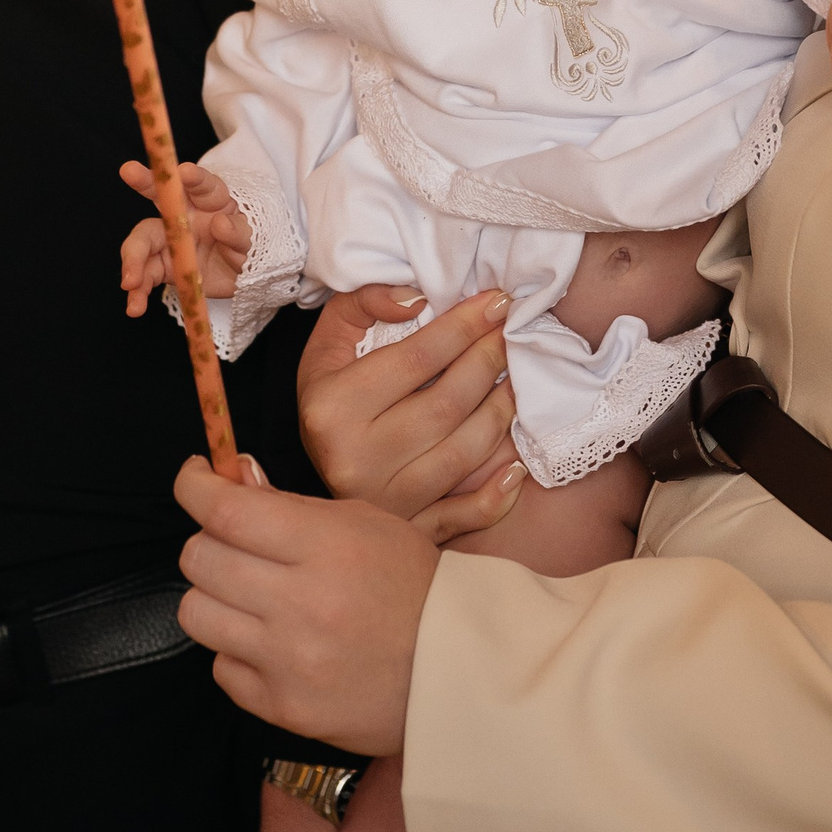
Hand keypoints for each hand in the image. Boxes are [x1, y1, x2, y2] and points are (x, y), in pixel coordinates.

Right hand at [118, 159, 250, 313]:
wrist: (243, 276)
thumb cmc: (250, 247)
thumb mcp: (253, 240)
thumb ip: (239, 232)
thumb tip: (220, 224)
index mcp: (212, 200)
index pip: (203, 184)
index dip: (193, 176)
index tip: (184, 172)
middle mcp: (185, 214)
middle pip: (161, 197)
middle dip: (144, 181)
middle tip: (128, 170)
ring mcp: (171, 240)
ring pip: (144, 242)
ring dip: (133, 261)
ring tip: (130, 283)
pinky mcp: (165, 267)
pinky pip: (146, 276)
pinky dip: (138, 291)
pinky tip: (135, 306)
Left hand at [177, 455, 438, 750]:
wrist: (458, 670)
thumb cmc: (412, 585)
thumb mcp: (363, 523)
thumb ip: (291, 505)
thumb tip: (231, 479)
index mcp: (325, 546)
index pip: (226, 511)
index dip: (194, 487)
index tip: (194, 478)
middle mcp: (301, 604)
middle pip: (199, 559)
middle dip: (209, 541)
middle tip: (235, 542)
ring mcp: (288, 661)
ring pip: (196, 613)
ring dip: (216, 596)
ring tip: (251, 597)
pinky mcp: (283, 708)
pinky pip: (221, 668)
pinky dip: (237, 651)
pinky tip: (273, 643)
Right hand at [299, 285, 526, 538]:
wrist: (313, 487)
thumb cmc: (329, 396)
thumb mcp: (329, 341)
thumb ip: (365, 303)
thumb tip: (418, 299)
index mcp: (334, 407)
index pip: (417, 358)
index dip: (464, 326)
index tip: (497, 302)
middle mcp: (357, 459)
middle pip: (447, 404)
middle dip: (490, 362)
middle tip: (511, 334)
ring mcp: (385, 502)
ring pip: (463, 455)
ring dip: (503, 413)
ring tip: (517, 380)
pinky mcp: (408, 532)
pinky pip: (464, 517)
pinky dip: (497, 496)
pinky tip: (518, 464)